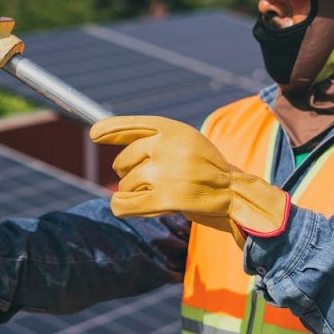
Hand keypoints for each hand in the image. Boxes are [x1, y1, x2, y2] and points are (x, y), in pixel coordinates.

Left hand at [90, 115, 288, 246]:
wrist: (239, 196)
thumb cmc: (207, 171)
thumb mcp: (187, 144)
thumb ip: (155, 140)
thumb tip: (106, 133)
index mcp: (174, 129)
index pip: (134, 126)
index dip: (111, 129)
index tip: (94, 134)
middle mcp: (169, 146)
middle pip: (124, 160)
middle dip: (128, 173)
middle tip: (148, 181)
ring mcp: (167, 172)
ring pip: (126, 184)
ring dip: (134, 193)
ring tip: (157, 194)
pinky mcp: (167, 198)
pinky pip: (126, 204)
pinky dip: (121, 207)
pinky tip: (123, 207)